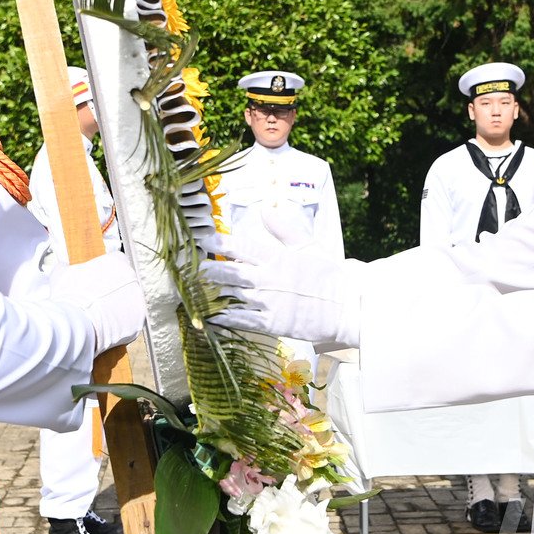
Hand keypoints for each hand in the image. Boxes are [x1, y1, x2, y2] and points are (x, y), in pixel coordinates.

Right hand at [49, 252, 145, 353]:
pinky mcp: (139, 320)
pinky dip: (123, 324)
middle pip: (126, 282)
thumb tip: (63, 266)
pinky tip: (108, 327)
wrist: (77, 324)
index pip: (118, 260)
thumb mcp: (61, 275)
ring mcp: (138, 299)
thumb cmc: (70, 297)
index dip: (108, 271)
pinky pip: (132, 320)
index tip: (100, 278)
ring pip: (130, 301)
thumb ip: (66, 267)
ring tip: (102, 315)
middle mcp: (132, 277)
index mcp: (117, 261)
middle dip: (115, 290)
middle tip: (99, 299)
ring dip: (119, 307)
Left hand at [201, 217, 359, 348]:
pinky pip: (241, 320)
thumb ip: (284, 228)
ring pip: (230, 296)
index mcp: (277, 257)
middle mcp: (268, 279)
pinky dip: (223, 317)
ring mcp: (268, 303)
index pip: (241, 246)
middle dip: (205, 270)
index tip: (201, 240)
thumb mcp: (309, 245)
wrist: (347, 307)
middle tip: (185, 268)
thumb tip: (265, 209)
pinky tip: (208, 315)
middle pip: (228, 272)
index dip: (218, 243)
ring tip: (190, 290)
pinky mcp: (272, 324)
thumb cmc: (329, 275)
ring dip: (209, 293)